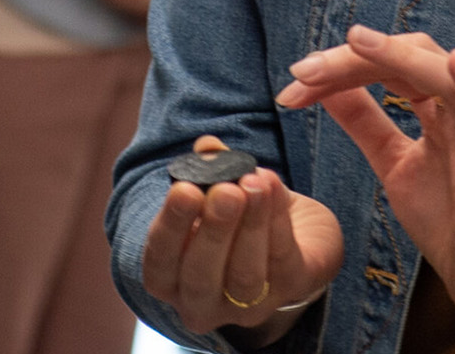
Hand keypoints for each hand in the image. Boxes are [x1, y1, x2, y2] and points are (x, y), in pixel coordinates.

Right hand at [140, 135, 345, 341]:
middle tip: (226, 190)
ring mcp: (246, 306)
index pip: (159, 262)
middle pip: (200, 277)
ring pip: (244, 275)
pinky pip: (282, 259)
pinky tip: (273, 186)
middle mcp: (202, 302)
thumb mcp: (217, 189)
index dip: (171, 226)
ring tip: (255, 182)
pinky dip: (277, 220)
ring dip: (250, 225)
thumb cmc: (239, 214)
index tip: (185, 189)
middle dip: (214, 230)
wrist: (294, 234)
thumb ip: (209, 168)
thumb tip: (208, 147)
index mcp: (171, 279)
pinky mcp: (288, 290)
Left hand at [276, 25, 454, 342]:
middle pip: (408, 59)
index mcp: (431, 108)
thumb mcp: (392, 164)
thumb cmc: (449, 218)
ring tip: (355, 42)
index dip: (339, 69)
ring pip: (442, 75)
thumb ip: (365, 123)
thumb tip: (326, 86)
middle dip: (353, 59)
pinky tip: (453, 62)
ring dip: (397, 56)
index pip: (384, 68)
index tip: (293, 84)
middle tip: (304, 70)